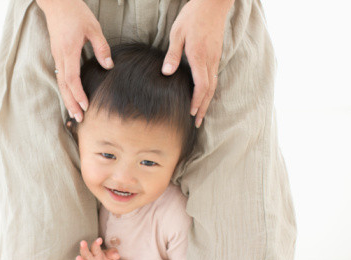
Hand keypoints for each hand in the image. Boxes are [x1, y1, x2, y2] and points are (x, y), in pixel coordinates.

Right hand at [37, 0, 113, 122]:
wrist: (57, 2)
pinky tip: (71, 96)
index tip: (85, 105)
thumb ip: (101, 47)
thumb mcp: (93, 27)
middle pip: (64, 85)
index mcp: (68, 50)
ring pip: (60, 83)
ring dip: (67, 99)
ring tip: (74, 112)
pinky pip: (60, 76)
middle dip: (71, 103)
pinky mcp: (57, 55)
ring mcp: (57, 56)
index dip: (78, 93)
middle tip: (79, 118)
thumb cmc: (75, 12)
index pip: (72, 78)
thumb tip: (108, 65)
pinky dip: (66, 89)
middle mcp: (60, 56)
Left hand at [162, 0, 234, 127]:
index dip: (197, 100)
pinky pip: (214, 77)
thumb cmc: (193, 16)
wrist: (213, 3)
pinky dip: (209, 91)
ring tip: (201, 114)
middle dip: (203, 108)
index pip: (202, 85)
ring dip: (207, 101)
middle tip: (198, 123)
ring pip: (213, 85)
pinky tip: (204, 97)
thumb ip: (173, 54)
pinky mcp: (216, 55)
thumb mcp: (177, 33)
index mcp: (199, 55)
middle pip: (209, 90)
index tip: (192, 112)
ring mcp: (215, 58)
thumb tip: (167, 73)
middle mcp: (210, 60)